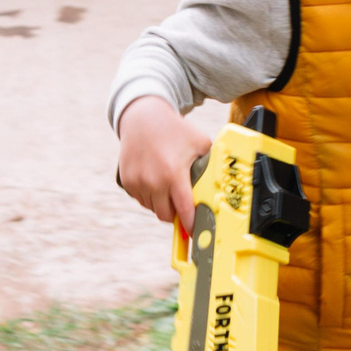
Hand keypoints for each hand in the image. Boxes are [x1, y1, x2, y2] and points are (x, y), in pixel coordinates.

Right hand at [116, 95, 215, 229]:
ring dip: (162, 204)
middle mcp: (154, 182)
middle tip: (182, 204)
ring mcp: (138, 182)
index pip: (184, 211)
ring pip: (153, 209)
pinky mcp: (127, 182)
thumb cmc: (174, 130)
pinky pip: (141, 200)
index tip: (196, 232)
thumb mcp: (200, 142)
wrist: (142, 118)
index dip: (191, 224)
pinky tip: (156, 180)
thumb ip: (211, 163)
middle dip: (176, 215)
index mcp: (174, 174)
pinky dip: (150, 197)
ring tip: (169, 186)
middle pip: (166, 216)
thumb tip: (223, 180)